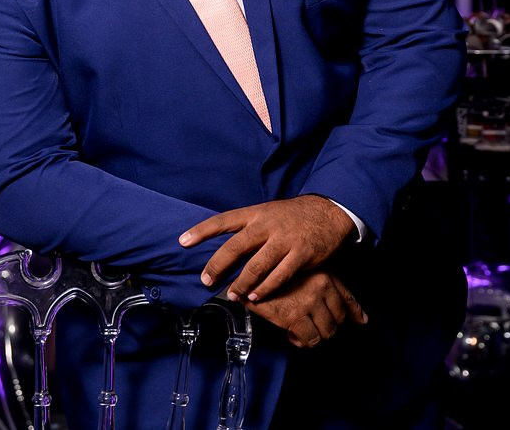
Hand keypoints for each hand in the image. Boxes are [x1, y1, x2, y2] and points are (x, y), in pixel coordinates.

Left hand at [179, 195, 354, 301]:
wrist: (327, 212)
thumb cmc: (291, 216)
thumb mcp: (267, 213)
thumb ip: (248, 228)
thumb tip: (222, 247)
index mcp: (255, 213)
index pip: (223, 220)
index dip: (202, 230)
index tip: (182, 241)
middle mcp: (267, 225)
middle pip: (236, 246)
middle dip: (218, 265)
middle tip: (206, 279)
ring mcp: (284, 239)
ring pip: (256, 265)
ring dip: (241, 283)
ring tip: (232, 295)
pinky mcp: (301, 254)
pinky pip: (280, 275)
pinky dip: (266, 288)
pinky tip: (256, 297)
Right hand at [246, 270, 367, 347]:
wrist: (247, 275)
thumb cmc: (274, 273)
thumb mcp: (302, 272)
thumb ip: (324, 286)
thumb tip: (359, 317)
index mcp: (325, 275)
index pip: (348, 299)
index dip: (354, 313)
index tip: (361, 321)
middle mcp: (321, 287)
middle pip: (338, 320)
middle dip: (325, 326)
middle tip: (310, 325)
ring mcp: (309, 301)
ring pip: (326, 332)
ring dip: (314, 335)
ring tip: (300, 330)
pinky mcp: (295, 316)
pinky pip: (310, 339)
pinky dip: (302, 341)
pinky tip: (291, 334)